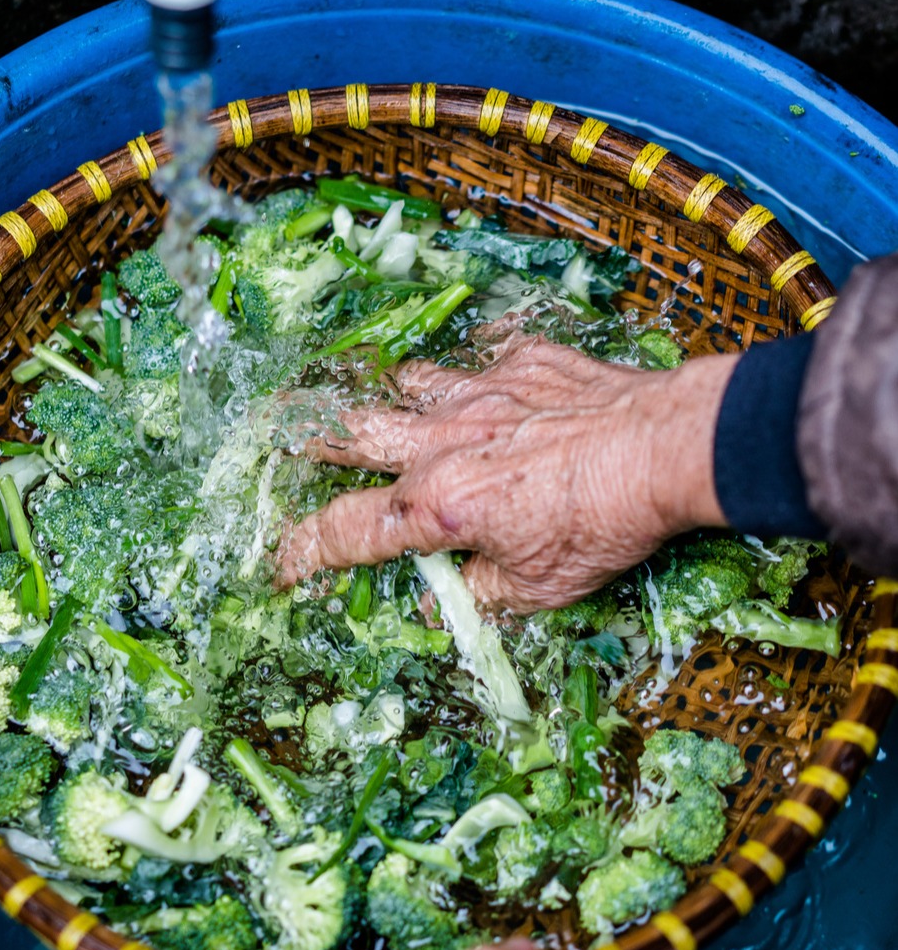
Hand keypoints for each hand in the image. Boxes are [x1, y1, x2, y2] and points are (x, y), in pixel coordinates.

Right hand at [277, 334, 735, 611]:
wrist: (667, 448)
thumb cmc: (607, 524)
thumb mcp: (541, 589)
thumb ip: (481, 591)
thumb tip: (452, 592)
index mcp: (441, 506)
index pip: (347, 532)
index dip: (304, 553)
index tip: (282, 567)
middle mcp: (444, 442)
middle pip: (351, 434)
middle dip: (309, 439)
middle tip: (286, 437)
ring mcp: (480, 392)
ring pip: (406, 384)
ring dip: (393, 400)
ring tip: (393, 407)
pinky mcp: (522, 361)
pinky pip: (478, 358)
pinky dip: (473, 374)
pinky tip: (487, 382)